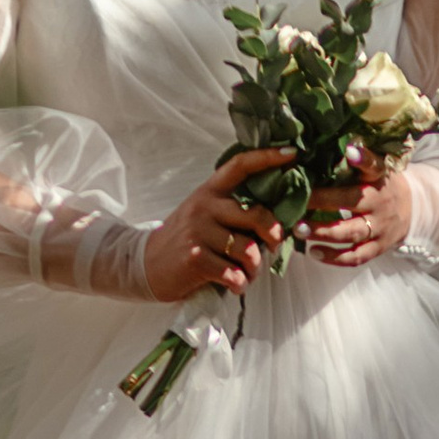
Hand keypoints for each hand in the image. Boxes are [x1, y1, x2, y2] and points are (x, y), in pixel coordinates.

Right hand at [142, 147, 293, 304]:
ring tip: (247, 274)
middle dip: (273, 236)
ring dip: (255, 268)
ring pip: (248, 250)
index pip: (239, 166)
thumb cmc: (185, 240)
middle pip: (256, 215)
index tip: (292, 153)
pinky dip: (240, 284)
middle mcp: (204, 207)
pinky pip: (234, 273)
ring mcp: (198, 232)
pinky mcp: (195, 258)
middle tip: (272, 247)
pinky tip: (234, 284)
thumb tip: (276, 223)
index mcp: (209, 191)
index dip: (267, 157)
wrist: (145, 264)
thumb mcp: (204, 215)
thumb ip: (232, 212)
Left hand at [299, 153, 414, 268]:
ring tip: (298, 230)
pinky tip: (313, 252)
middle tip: (297, 204)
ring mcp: (380, 227)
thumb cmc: (381, 185)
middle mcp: (380, 202)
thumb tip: (322, 150)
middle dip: (323, 203)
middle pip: (352, 203)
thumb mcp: (375, 169)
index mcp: (378, 178)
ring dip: (323, 233)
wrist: (413, 209)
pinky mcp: (378, 247)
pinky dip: (334, 258)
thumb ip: (354, 163)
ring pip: (351, 233)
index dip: (363, 158)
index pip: (374, 166)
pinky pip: (356, 256)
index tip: (349, 151)